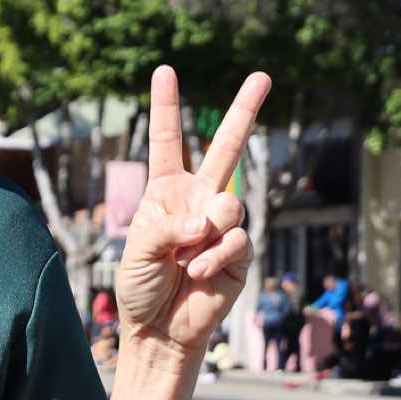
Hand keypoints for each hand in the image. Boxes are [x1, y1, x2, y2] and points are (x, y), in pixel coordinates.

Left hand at [113, 66, 270, 357]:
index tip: (165, 69)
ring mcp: (222, 225)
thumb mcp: (137, 249)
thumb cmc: (139, 287)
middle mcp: (198, 200)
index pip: (168, 141)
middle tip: (263, 75)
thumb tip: (208, 221)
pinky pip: (236, 240)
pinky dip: (214, 258)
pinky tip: (199, 275)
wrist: (160, 330)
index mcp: (166, 192)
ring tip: (188, 257)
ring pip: (231, 203)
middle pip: (226, 148)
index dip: (166, 106)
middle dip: (244, 110)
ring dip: (208, 231)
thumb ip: (168, 226)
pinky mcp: (241, 252)